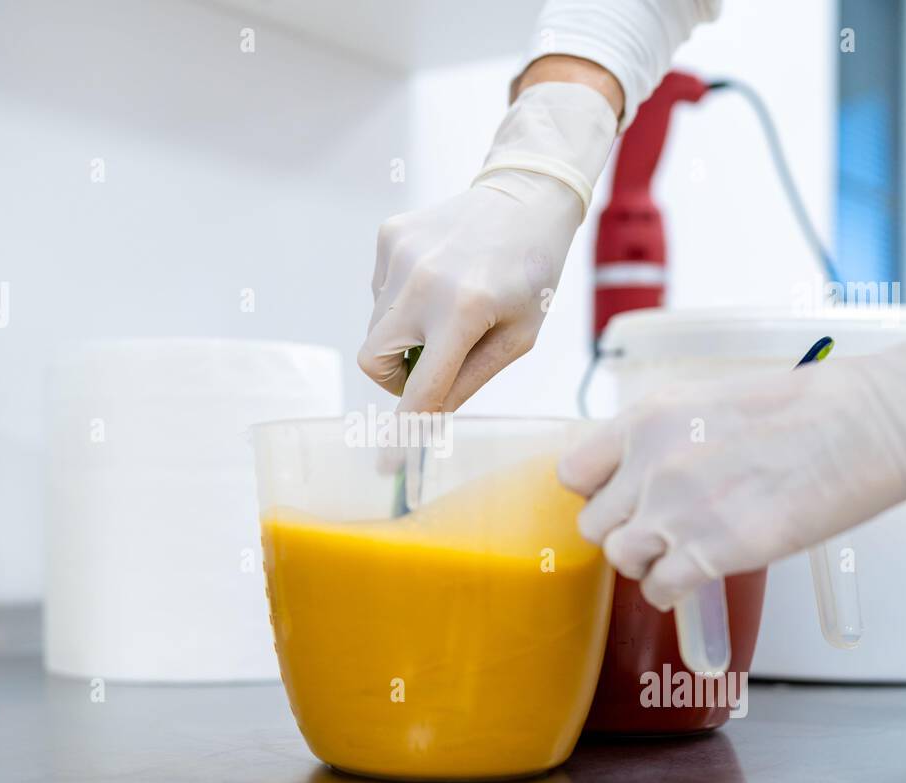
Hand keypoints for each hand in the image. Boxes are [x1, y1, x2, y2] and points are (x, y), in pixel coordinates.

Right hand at [359, 80, 617, 411]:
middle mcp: (423, 281)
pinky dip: (403, 300)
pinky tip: (439, 278)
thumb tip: (426, 419)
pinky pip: (380, 292)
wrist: (525, 197)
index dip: (406, 428)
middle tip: (431, 364)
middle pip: (375, 361)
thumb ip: (469, 380)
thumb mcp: (517, 338)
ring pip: (376, 327)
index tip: (390, 462)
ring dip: (404, 333)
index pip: (421, 388)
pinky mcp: (389, 236)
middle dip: (396, 376)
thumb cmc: (529, 274)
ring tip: (448, 307)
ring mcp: (400, 255)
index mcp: (463, 310)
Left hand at [557, 347, 905, 609]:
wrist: (868, 423)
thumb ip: (664, 439)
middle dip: (624, 530)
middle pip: (593, 523)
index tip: (621, 498)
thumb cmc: (806, 408)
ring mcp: (677, 511)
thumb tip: (643, 472)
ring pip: (620, 559)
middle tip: (658, 530)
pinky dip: (672, 593)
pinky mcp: (712, 553)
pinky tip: (697, 580)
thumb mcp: (709, 402)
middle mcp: (650, 464)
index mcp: (646, 419)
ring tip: (679, 556)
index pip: (573, 472)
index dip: (596, 493)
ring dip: (645, 564)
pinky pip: (660, 590)